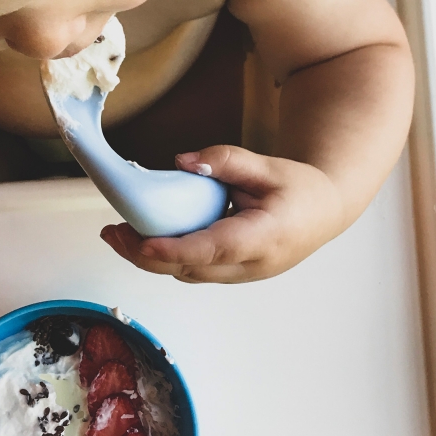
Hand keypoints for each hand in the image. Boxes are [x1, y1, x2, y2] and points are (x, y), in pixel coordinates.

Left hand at [100, 145, 345, 282]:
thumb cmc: (300, 189)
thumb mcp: (269, 165)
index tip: (143, 242)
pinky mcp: (231, 273)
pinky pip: (192, 270)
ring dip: (150, 259)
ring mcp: (241, 274)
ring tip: (117, 235)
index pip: (215, 248)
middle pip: (191, 269)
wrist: (324, 212)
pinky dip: (165, 258)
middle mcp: (252, 264)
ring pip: (187, 274)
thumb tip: (182, 162)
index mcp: (266, 237)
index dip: (176, 249)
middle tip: (111, 233)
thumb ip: (226, 161)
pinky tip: (143, 239)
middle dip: (146, 255)